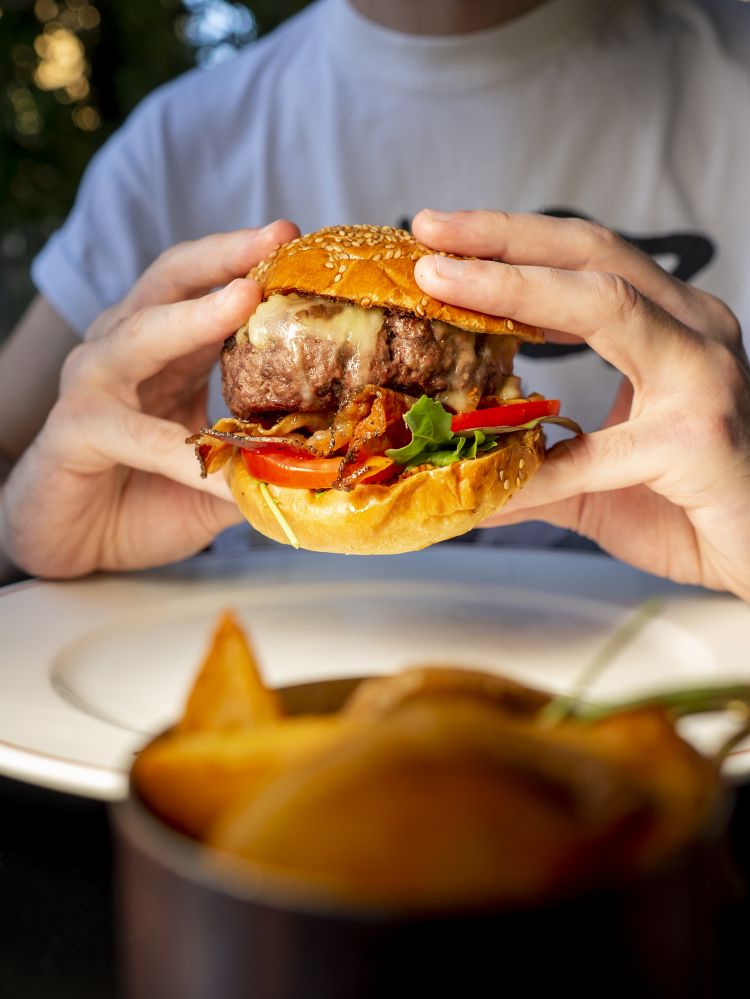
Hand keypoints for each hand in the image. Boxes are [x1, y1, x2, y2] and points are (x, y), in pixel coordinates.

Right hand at [1, 221, 297, 577]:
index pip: (208, 287)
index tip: (301, 242)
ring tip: (245, 298)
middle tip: (277, 237)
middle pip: (171, 281)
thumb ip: (266, 460)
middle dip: (225, 256)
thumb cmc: (150, 497)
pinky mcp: (75, 429)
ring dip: (194, 315)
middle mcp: (126, 349)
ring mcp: (94, 383)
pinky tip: (220, 466)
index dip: (251, 263)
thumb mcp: (221, 473)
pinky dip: (180, 451)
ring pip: (142, 334)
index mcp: (168, 348)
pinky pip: (135, 434)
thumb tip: (335, 460)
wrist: (79, 543)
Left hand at [412, 209, 749, 599]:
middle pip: (593, 254)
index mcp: (670, 326)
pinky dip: (540, 463)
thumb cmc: (688, 508)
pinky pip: (603, 446)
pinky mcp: (699, 438)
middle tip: (431, 231)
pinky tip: (491, 477)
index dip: (512, 241)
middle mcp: (692, 332)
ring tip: (443, 282)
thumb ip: (534, 465)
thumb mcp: (595, 479)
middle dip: (504, 237)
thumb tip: (459, 475)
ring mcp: (703, 377)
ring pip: (607, 304)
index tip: (442, 236)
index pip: (586, 261)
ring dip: (514, 287)